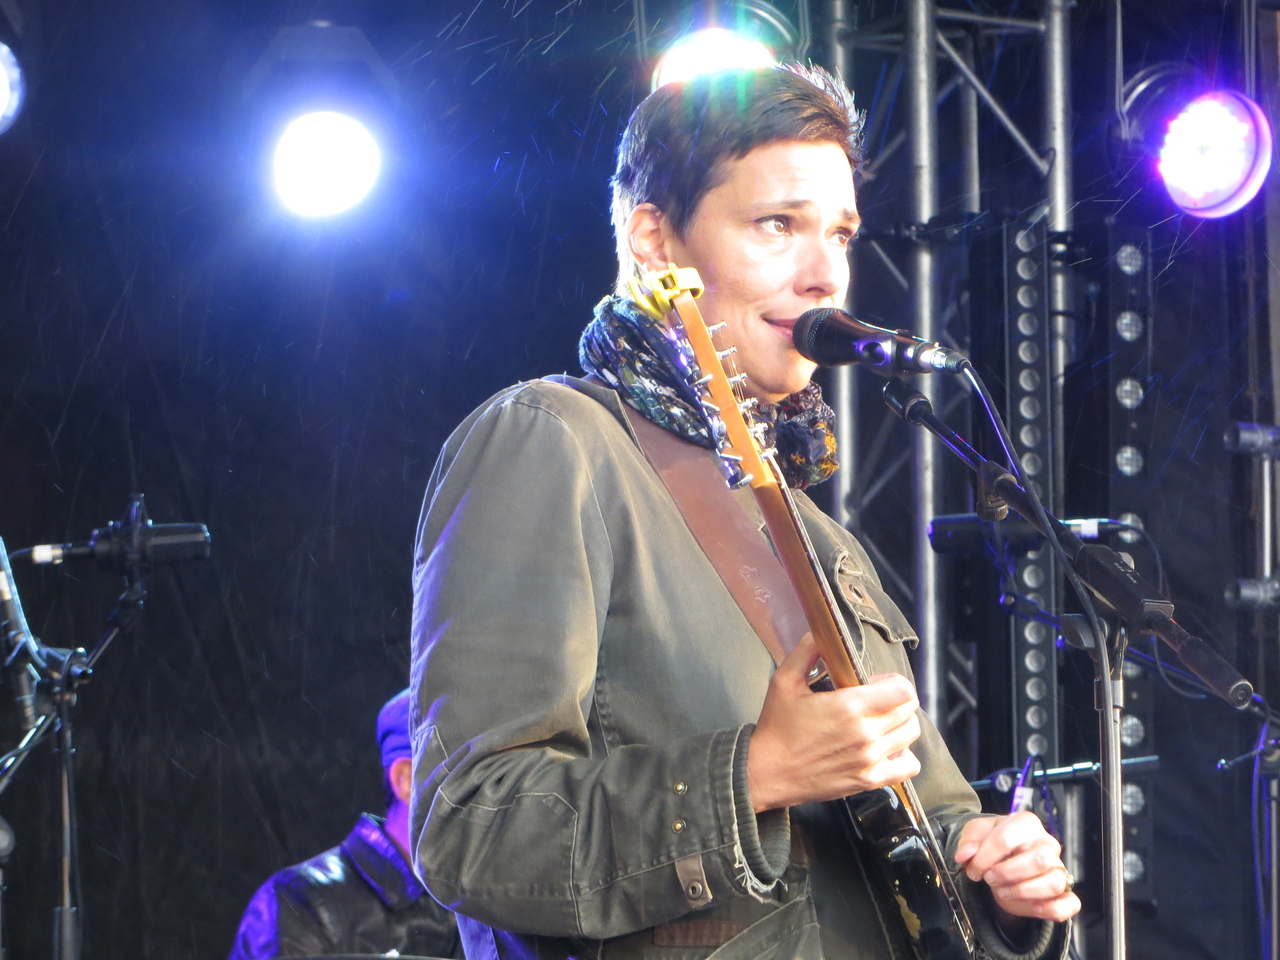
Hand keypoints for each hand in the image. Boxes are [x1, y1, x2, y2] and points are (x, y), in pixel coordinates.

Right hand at [746, 636, 921, 811]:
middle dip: (896, 700)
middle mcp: (865, 733)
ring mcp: (870, 759)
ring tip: (880, 722)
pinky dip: (903, 755)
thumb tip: (822, 633)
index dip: (894, 681)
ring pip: (910, 734)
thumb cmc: (776, 726)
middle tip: (875, 701)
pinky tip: (886, 749)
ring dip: (900, 724)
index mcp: (848, 706)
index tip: (876, 683)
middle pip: (908, 710)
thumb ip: (806, 652)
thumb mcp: (783, 681)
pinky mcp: (869, 780)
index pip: (902, 690)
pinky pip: (908, 766)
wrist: (767, 772)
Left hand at [954, 812, 1080, 922]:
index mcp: (1026, 823)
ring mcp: (1059, 867)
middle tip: (989, 878)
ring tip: (1002, 891)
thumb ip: (969, 841)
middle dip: (1007, 874)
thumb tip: (964, 856)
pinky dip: (1052, 909)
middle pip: (1038, 860)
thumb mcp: (976, 833)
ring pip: (1053, 883)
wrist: (1003, 860)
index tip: (972, 869)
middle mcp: (1047, 844)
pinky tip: (1034, 907)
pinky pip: (1070, 903)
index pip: (1006, 838)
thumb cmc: (993, 843)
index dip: (984, 858)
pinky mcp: (1064, 892)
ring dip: (1023, 892)